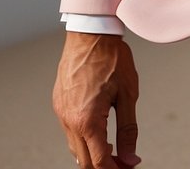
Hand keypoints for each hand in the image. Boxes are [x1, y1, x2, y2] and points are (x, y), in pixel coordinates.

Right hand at [52, 31, 140, 168]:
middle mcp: (69, 121)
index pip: (100, 162)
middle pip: (85, 161)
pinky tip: (98, 133)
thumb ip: (128, 130)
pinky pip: (69, 131)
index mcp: (88, 121)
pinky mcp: (58, 104)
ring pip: (75, 148)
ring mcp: (61, 113)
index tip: (130, 168)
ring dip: (93, 154)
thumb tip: (130, 158)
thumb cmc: (113, 60)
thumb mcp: (128, 95)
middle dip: (105, 166)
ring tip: (114, 150)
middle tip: (125, 162)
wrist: (90, 33)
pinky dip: (83, 139)